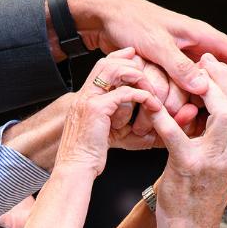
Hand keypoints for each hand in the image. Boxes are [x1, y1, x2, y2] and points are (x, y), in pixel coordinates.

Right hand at [55, 51, 163, 177]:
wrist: (75, 168)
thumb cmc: (90, 156)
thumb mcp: (106, 132)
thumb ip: (119, 118)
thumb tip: (144, 115)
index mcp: (84, 98)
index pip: (101, 66)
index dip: (120, 59)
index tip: (137, 59)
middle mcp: (84, 95)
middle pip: (107, 62)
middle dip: (131, 64)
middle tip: (149, 76)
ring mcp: (88, 100)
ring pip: (114, 70)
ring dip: (137, 76)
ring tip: (151, 91)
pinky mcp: (96, 109)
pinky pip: (124, 93)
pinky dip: (142, 95)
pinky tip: (152, 104)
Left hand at [59, 0, 226, 123]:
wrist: (106, 17)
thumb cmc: (131, 24)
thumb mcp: (155, 46)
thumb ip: (178, 67)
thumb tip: (204, 87)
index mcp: (202, 38)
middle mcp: (198, 50)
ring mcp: (185, 61)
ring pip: (204, 89)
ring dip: (201, 103)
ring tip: (198, 117)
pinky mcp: (171, 70)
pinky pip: (185, 90)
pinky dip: (182, 102)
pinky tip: (180, 114)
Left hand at [144, 55, 226, 227]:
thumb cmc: (205, 191)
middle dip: (225, 76)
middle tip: (207, 60)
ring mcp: (214, 161)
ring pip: (220, 113)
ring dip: (205, 87)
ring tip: (191, 74)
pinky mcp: (187, 166)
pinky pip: (177, 133)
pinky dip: (165, 114)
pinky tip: (155, 102)